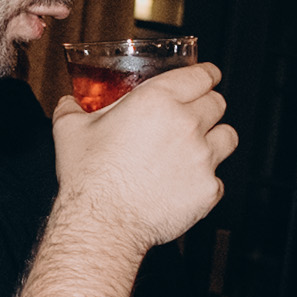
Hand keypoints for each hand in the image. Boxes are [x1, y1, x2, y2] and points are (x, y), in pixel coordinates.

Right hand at [49, 60, 235, 245]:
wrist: (103, 223)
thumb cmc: (89, 177)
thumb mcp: (70, 130)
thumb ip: (71, 109)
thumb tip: (69, 103)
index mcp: (158, 100)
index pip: (201, 75)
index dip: (207, 74)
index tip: (208, 76)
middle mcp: (186, 125)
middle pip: (217, 103)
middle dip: (208, 105)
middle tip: (195, 114)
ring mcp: (202, 158)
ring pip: (228, 136)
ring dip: (215, 138)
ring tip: (197, 147)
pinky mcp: (208, 189)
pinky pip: (218, 178)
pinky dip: (205, 180)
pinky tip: (184, 184)